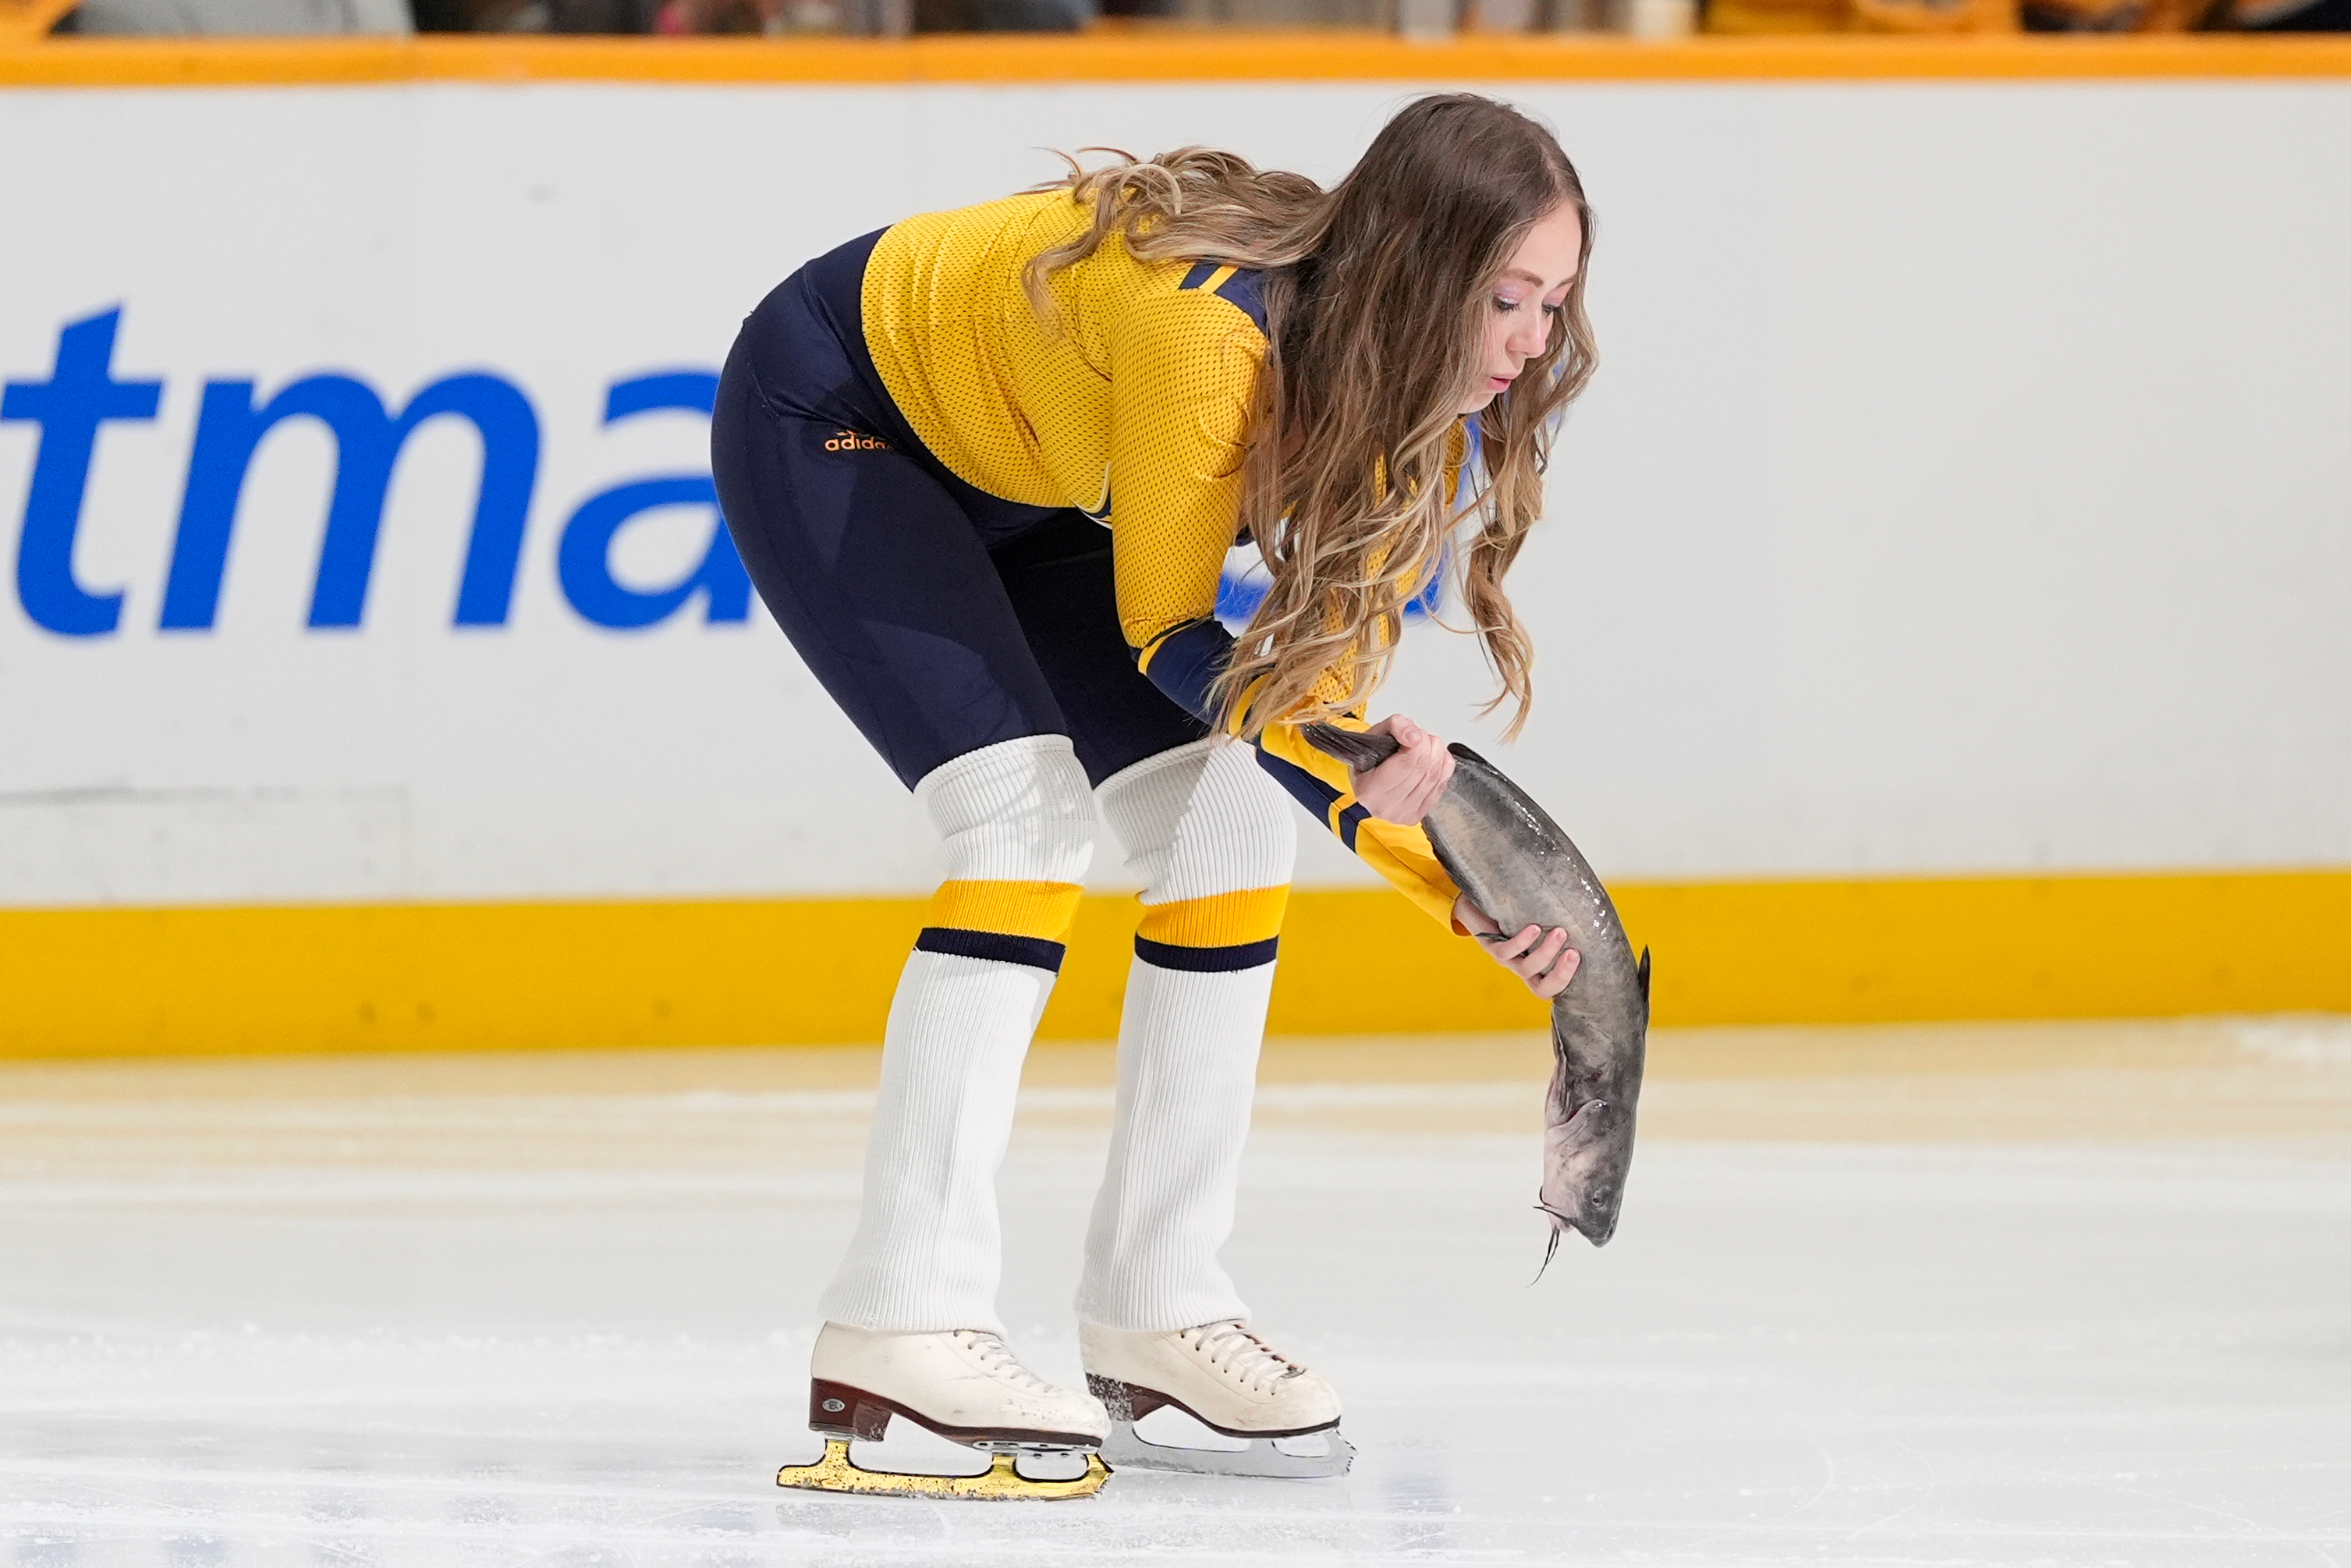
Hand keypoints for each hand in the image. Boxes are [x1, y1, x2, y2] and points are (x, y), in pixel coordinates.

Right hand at [1349, 714, 1454, 824]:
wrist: (1368, 781)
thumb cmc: (1370, 759)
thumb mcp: (1376, 734)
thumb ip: (1396, 726)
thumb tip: (1414, 735)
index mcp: (1369, 789)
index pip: (1406, 763)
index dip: (1418, 743)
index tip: (1415, 733)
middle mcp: (1385, 806)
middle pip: (1422, 770)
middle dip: (1428, 746)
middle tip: (1422, 737)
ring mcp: (1402, 813)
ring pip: (1434, 778)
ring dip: (1437, 755)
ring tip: (1428, 745)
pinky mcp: (1416, 815)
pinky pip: (1440, 787)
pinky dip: (1444, 768)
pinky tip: (1436, 759)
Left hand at [1454, 894, 1579, 999]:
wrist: (1476, 902)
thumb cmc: (1514, 912)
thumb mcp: (1541, 917)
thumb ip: (1561, 918)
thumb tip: (1593, 907)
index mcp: (1537, 967)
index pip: (1553, 987)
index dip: (1567, 979)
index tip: (1582, 957)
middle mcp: (1522, 968)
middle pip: (1542, 989)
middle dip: (1561, 974)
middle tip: (1574, 953)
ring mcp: (1506, 960)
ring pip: (1526, 969)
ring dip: (1545, 953)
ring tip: (1560, 932)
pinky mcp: (1490, 947)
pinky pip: (1505, 952)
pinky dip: (1522, 941)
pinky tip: (1534, 928)